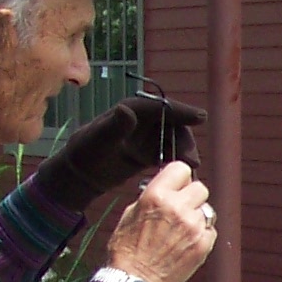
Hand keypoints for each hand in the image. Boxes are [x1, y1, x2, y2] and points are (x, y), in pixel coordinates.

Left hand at [31, 93, 205, 214]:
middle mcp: (143, 120)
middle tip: (192, 161)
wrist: (80, 174)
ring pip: (173, 141)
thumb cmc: (85, 152)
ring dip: (183, 153)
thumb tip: (126, 110)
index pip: (161, 107)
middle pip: (172, 125)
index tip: (201, 118)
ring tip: (190, 170)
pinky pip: (168, 154)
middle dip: (185, 141)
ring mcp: (147, 137)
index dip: (182, 112)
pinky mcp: (148, 153)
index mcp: (132, 109)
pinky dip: (176, 162)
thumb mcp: (99, 139)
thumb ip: (115, 126)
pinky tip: (184, 174)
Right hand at [103, 163, 213, 281]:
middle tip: (180, 209)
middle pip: (200, 188)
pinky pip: (210, 230)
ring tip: (180, 231)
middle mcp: (178, 207)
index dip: (179, 177)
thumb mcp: (130, 214)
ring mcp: (193, 226)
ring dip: (196, 217)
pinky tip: (185, 244)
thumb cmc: (127, 250)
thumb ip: (151, 197)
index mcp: (156, 196)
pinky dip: (201, 235)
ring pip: (206, 210)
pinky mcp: (203, 244)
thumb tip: (166, 187)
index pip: (181, 168)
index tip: (177, 185)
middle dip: (191, 197)